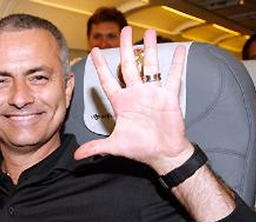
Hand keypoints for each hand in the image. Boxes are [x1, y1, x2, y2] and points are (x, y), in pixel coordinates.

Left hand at [74, 27, 192, 174]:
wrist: (162, 154)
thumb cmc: (140, 149)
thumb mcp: (114, 146)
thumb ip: (95, 147)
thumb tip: (77, 156)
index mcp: (121, 103)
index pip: (108, 80)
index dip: (101, 66)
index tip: (94, 51)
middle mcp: (136, 94)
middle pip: (129, 66)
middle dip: (126, 48)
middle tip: (124, 31)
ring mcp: (152, 94)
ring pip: (150, 66)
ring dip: (150, 49)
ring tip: (149, 33)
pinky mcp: (168, 97)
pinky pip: (172, 77)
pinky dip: (176, 63)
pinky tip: (178, 50)